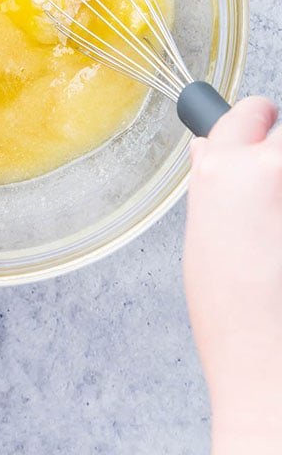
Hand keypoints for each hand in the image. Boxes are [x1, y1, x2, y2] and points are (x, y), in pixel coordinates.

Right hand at [184, 96, 281, 453]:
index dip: (258, 126)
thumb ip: (216, 186)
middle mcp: (276, 168)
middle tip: (277, 206)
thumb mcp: (206, 240)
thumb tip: (215, 153)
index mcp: (226, 170)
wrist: (276, 367)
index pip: (251, 113)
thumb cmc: (238, 317)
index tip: (267, 130)